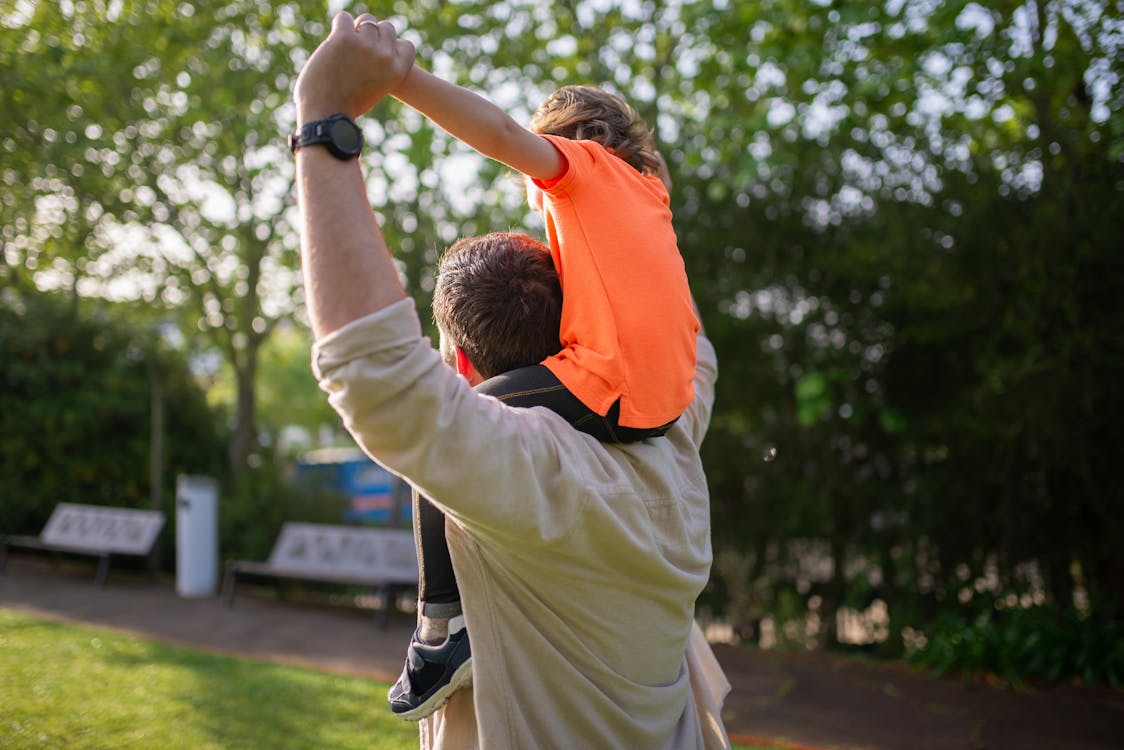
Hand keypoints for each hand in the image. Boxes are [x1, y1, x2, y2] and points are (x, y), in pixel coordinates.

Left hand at [293, 12, 414, 123]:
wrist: (326, 114)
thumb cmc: (347, 107)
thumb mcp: (376, 90)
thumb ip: (380, 70)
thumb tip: (374, 48)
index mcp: (397, 71)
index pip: (406, 45)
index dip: (392, 46)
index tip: (378, 54)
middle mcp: (385, 56)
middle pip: (386, 28)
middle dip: (373, 34)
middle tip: (357, 49)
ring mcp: (365, 45)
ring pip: (366, 21)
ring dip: (356, 28)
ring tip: (344, 44)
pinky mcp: (343, 38)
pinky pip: (344, 18)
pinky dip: (339, 25)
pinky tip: (333, 40)